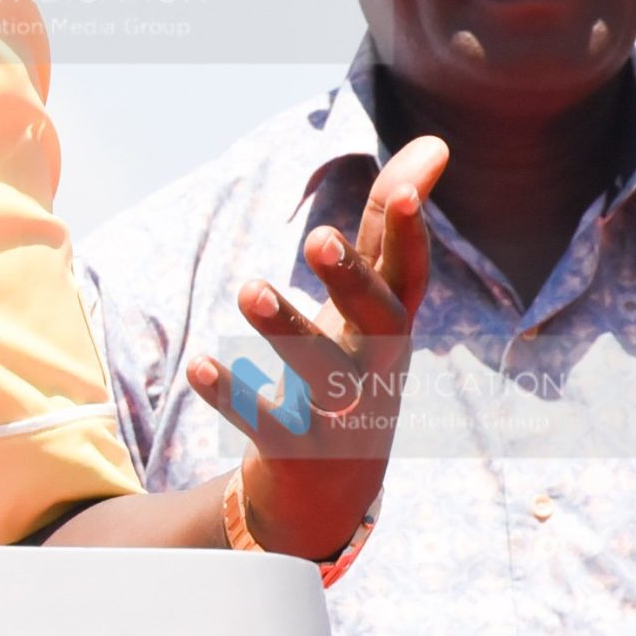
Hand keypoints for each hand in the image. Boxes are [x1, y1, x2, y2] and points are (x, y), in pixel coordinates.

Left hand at [184, 135, 447, 561]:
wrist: (331, 492)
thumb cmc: (351, 365)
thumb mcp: (370, 299)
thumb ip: (388, 224)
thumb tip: (434, 143)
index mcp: (390, 327)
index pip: (409, 275)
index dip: (410, 234)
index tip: (408, 190)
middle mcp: (376, 368)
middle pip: (378, 325)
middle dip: (352, 283)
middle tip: (319, 238)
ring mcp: (341, 415)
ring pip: (321, 374)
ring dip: (286, 330)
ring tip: (249, 288)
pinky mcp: (296, 451)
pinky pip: (265, 423)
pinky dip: (232, 395)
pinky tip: (201, 364)